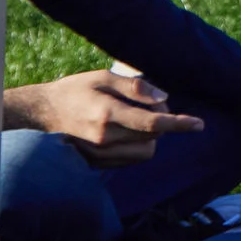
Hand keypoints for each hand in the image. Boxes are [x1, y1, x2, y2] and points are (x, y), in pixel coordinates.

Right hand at [1, 68, 204, 167]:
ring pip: (144, 153)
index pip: (152, 123)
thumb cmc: (75, 90)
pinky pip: (131, 160)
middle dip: (162, 125)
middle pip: (153, 139)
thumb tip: (163, 98)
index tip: (198, 124)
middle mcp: (105, 137)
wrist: (42, 114)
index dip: (178, 124)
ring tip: (138, 118)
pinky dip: (137, 146)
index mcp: (107, 113)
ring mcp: (100, 154)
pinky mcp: (98, 163)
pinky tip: (126, 130)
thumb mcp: (102, 77)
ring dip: (151, 138)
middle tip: (153, 106)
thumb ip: (134, 87)